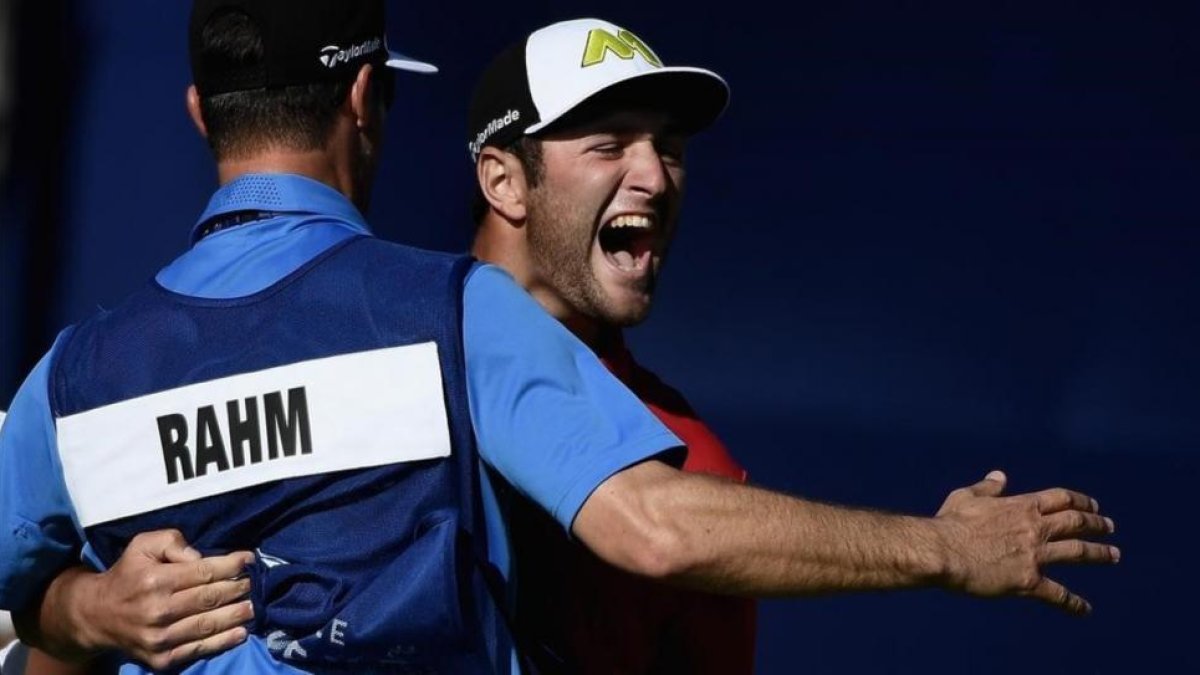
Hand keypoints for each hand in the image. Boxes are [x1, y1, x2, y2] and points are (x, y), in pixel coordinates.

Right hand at [81, 530, 254, 669]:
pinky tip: (241, 632)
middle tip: (255, 583)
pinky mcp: (161, 658)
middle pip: (210, 598)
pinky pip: (198, 649)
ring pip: (208, 625)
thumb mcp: (143, 545)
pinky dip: (223, 642)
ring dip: (236, 616)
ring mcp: (159, 638)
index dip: (231, 565)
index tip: (249, 560)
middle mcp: (158, 611)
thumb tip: (200, 556)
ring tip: (254, 606)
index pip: (204, 572)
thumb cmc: (128, 574)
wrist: (96, 615)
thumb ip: (172, 542)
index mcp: (155, 580)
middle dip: (238, 588)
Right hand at [934, 470, 1118, 614]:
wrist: (943, 551)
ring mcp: (1034, 555)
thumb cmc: (950, 523)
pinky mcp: (1028, 581)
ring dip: (1099, 553)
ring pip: (1077, 553)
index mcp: (1021, 506)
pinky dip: (1073, 602)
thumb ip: (987, 487)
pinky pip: (1057, 593)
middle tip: (1109, 527)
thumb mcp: (966, 497)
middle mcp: (1034, 528)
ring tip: (1114, 555)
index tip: (1092, 505)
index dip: (1080, 501)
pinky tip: (1085, 609)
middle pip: (1076, 523)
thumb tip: (999, 476)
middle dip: (1096, 524)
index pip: (1060, 499)